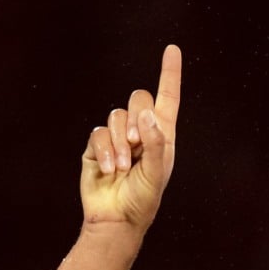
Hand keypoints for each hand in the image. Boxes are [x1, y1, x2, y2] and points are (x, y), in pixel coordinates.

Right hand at [80, 44, 181, 228]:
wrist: (117, 219)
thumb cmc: (143, 199)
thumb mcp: (157, 172)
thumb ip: (156, 142)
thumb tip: (146, 114)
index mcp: (163, 135)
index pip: (168, 98)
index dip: (170, 74)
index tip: (172, 49)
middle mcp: (141, 131)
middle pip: (137, 98)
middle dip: (137, 119)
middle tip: (137, 145)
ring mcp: (116, 137)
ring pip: (116, 115)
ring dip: (120, 142)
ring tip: (125, 167)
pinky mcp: (96, 147)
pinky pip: (98, 133)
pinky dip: (106, 151)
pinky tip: (111, 171)